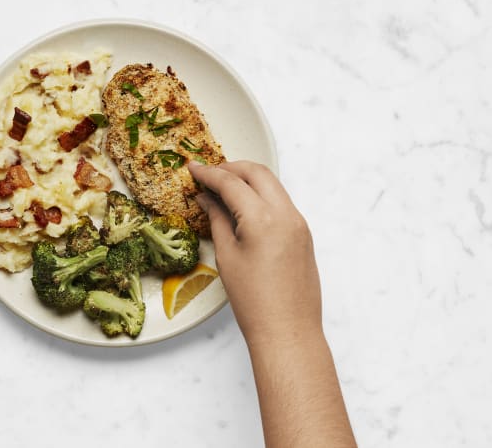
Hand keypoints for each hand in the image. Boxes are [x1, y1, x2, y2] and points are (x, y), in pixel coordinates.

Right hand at [188, 160, 321, 346]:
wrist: (287, 329)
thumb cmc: (253, 300)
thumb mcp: (227, 256)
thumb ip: (218, 220)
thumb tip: (207, 199)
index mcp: (263, 218)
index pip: (232, 182)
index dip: (209, 173)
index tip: (192, 168)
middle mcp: (286, 214)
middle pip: (257, 172)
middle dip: (231, 167)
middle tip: (208, 174)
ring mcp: (298, 222)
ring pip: (272, 184)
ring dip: (247, 179)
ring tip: (223, 188)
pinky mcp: (303, 233)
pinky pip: (280, 201)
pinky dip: (260, 195)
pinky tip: (243, 206)